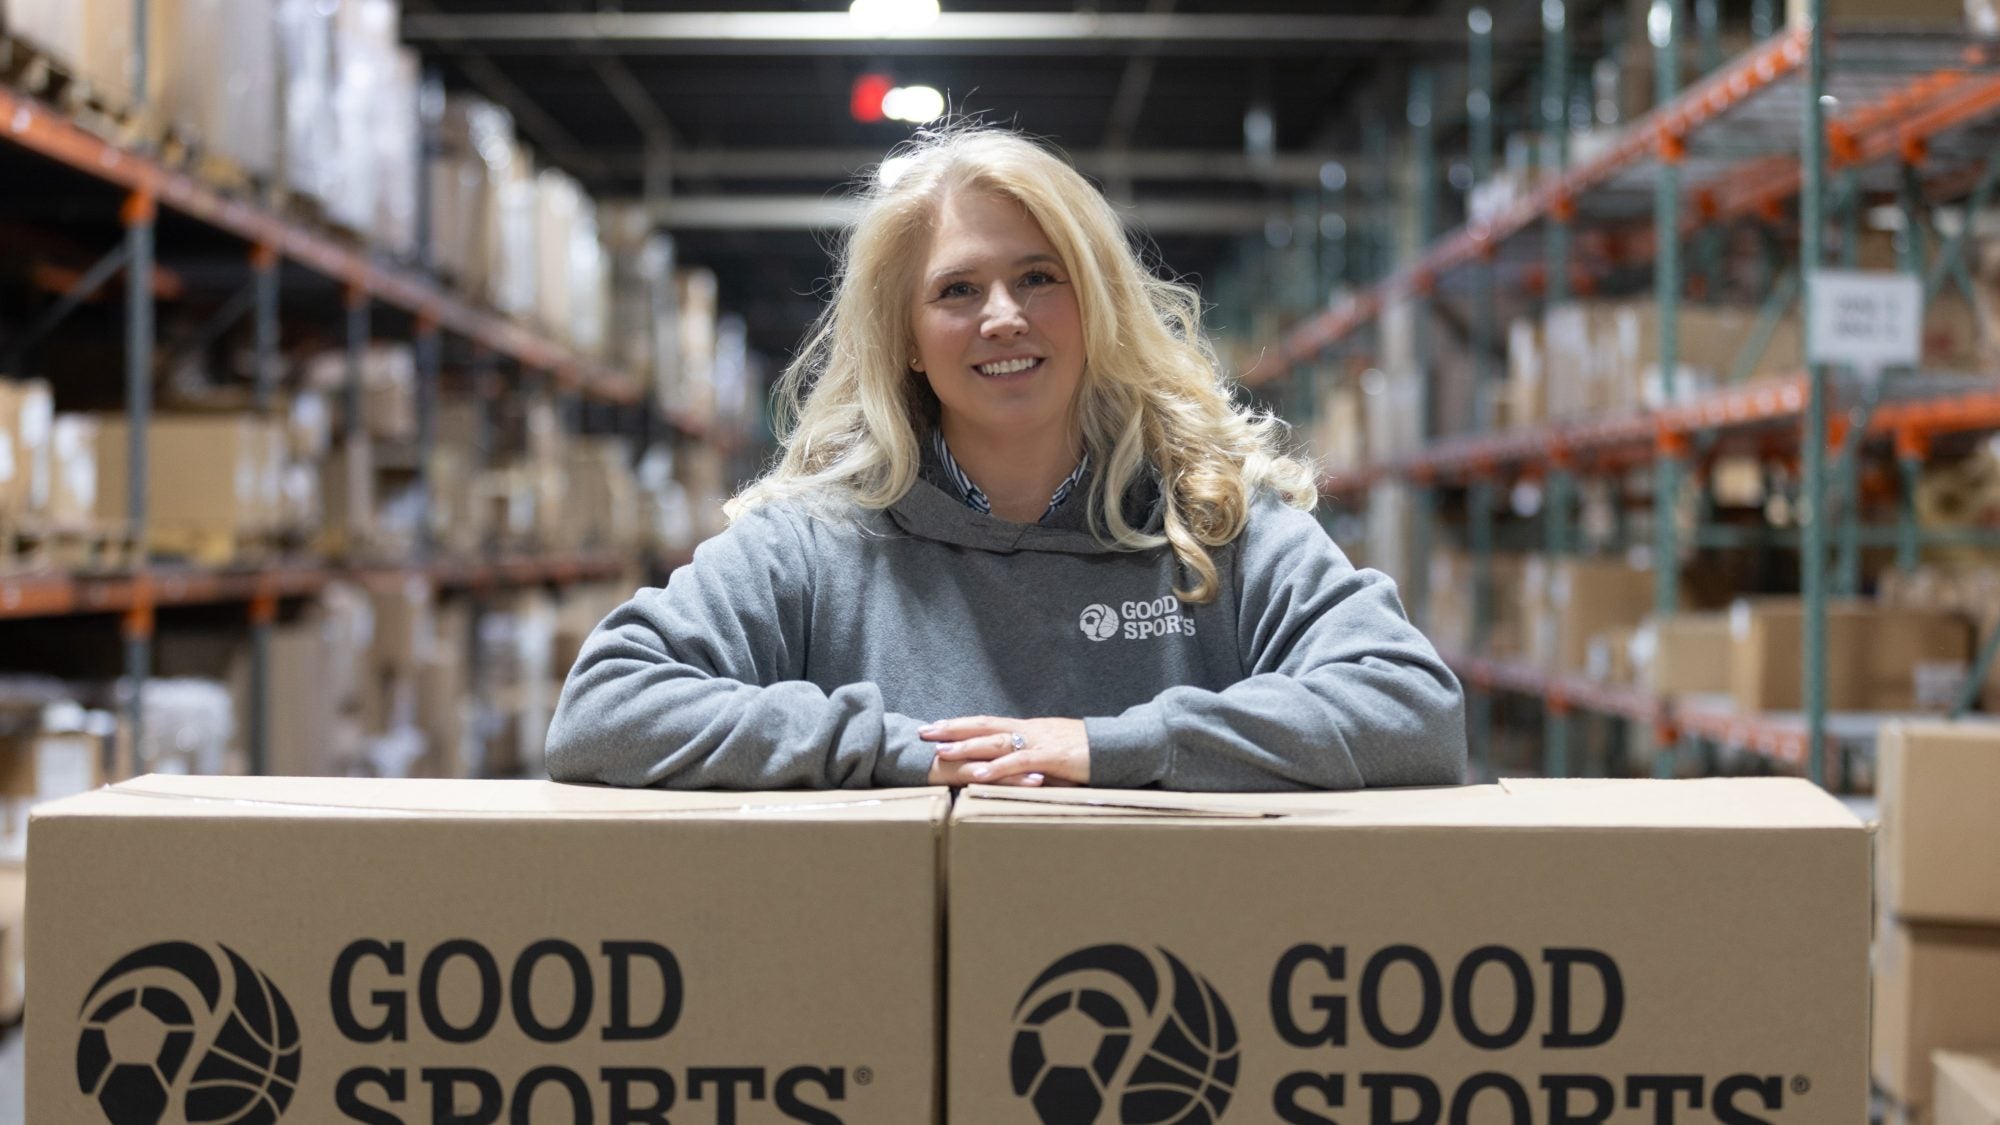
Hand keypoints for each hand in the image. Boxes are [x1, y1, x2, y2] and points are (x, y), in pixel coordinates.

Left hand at [921, 716, 1089, 787]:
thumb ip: (1030, 759)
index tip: (935, 725)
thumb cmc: (1086, 753)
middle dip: (952, 729)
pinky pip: (1019, 762)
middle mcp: (1029, 731)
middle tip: (924, 732)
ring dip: (967, 747)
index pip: (987, 722)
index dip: (960, 723)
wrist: (1117, 747)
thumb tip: (1010, 768)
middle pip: (984, 726)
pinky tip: (977, 774)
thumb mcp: (1053, 753)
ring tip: (942, 752)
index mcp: (1028, 729)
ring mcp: (1040, 742)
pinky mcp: (1052, 757)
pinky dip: (996, 768)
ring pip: (996, 742)